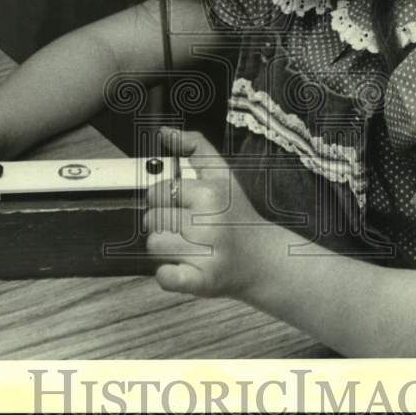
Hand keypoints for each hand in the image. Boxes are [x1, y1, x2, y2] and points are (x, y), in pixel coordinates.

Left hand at [144, 126, 274, 299]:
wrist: (263, 259)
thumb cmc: (237, 214)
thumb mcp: (222, 174)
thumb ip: (195, 147)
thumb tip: (164, 131)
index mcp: (211, 193)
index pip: (158, 192)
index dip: (165, 199)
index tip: (184, 206)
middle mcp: (209, 223)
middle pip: (152, 219)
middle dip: (165, 223)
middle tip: (189, 229)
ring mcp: (206, 255)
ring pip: (154, 246)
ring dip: (166, 248)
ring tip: (189, 247)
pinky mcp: (202, 282)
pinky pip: (163, 276)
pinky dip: (168, 274)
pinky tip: (185, 267)